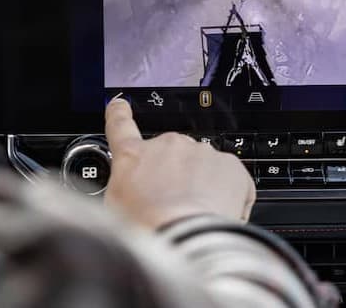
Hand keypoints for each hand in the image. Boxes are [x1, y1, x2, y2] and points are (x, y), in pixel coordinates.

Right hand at [103, 99, 255, 229]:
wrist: (183, 239)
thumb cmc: (145, 229)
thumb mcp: (113, 209)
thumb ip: (123, 190)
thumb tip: (132, 194)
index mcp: (132, 156)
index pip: (121, 126)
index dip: (119, 114)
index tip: (120, 105)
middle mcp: (167, 146)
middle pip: (172, 156)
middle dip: (175, 177)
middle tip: (174, 208)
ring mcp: (201, 152)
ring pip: (203, 169)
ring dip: (202, 188)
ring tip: (196, 217)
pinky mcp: (230, 165)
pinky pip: (231, 181)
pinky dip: (229, 198)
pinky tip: (218, 217)